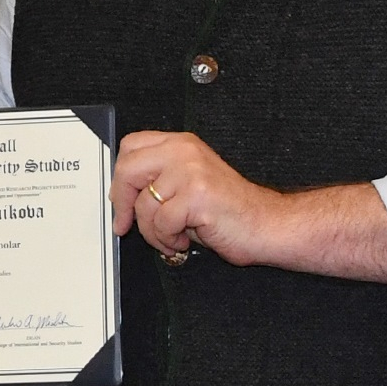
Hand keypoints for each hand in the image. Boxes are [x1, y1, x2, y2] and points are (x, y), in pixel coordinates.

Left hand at [111, 131, 277, 267]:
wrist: (267, 224)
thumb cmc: (229, 210)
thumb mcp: (189, 183)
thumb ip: (160, 179)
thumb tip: (123, 194)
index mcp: (181, 144)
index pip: (131, 146)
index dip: (119, 176)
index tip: (119, 199)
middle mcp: (184, 152)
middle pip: (128, 168)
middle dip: (123, 202)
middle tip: (125, 223)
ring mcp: (191, 172)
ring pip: (144, 204)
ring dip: (152, 232)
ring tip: (171, 237)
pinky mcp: (197, 196)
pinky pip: (162, 223)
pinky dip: (168, 240)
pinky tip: (184, 240)